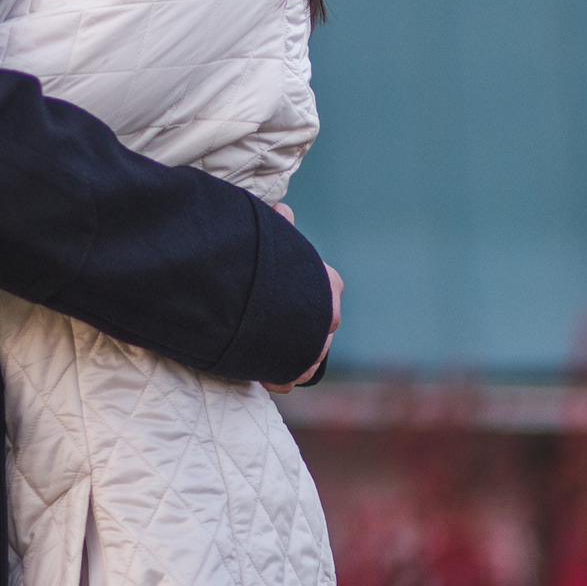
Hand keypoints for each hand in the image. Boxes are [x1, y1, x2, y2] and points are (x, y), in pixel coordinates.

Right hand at [262, 202, 341, 392]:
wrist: (257, 305)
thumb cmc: (263, 265)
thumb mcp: (272, 238)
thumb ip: (280, 227)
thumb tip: (283, 208)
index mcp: (328, 284)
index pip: (326, 290)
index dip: (305, 294)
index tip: (284, 295)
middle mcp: (329, 317)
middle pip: (318, 324)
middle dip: (299, 326)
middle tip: (271, 323)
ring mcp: (315, 347)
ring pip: (306, 353)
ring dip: (289, 352)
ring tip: (265, 347)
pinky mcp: (295, 372)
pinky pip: (289, 376)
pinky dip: (277, 376)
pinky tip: (266, 372)